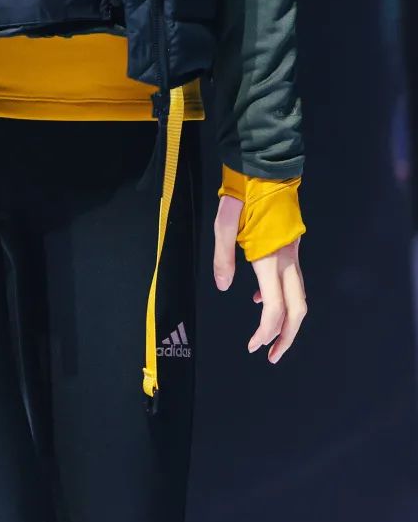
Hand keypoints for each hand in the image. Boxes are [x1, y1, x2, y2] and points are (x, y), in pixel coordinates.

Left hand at [213, 193, 307, 363]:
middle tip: (272, 356)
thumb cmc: (242, 191)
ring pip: (298, 296)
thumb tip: (222, 287)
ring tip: (268, 337)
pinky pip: (291, 280)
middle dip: (287, 336)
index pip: (274, 307)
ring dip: (287, 320)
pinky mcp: (291, 245)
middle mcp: (287, 259)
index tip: (253, 346)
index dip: (266, 332)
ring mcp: (293, 252)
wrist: (265, 166)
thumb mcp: (223, 222)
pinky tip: (259, 299)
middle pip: (297, 309)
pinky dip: (280, 297)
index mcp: (270, 258)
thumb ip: (223, 257)